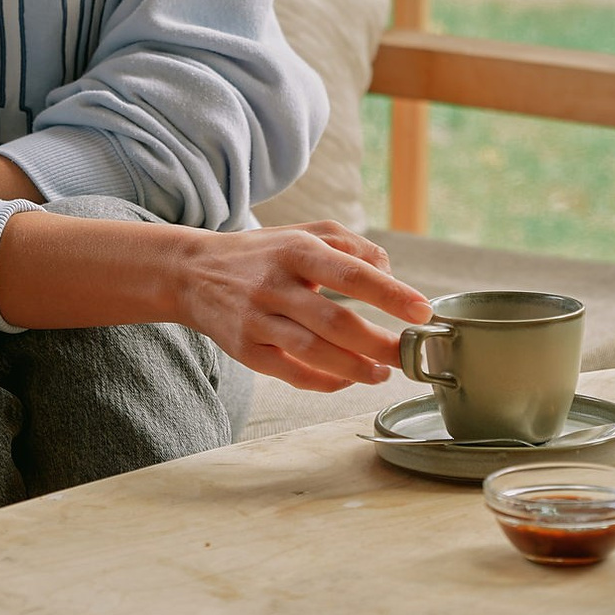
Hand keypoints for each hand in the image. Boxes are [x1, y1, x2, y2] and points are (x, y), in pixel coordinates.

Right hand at [174, 222, 431, 393]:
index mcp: (294, 250)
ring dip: (357, 369)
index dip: (390, 293)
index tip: (422, 311)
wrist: (191, 273)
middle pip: (335, 322)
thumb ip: (349, 244)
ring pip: (314, 353)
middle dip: (379, 343)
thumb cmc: (261, 254)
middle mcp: (274, 285)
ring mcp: (257, 321)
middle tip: (408, 354)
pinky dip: (326, 382)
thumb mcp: (302, 233)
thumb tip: (388, 270)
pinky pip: (292, 374)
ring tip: (383, 373)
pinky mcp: (245, 351)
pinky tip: (349, 379)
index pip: (350, 273)